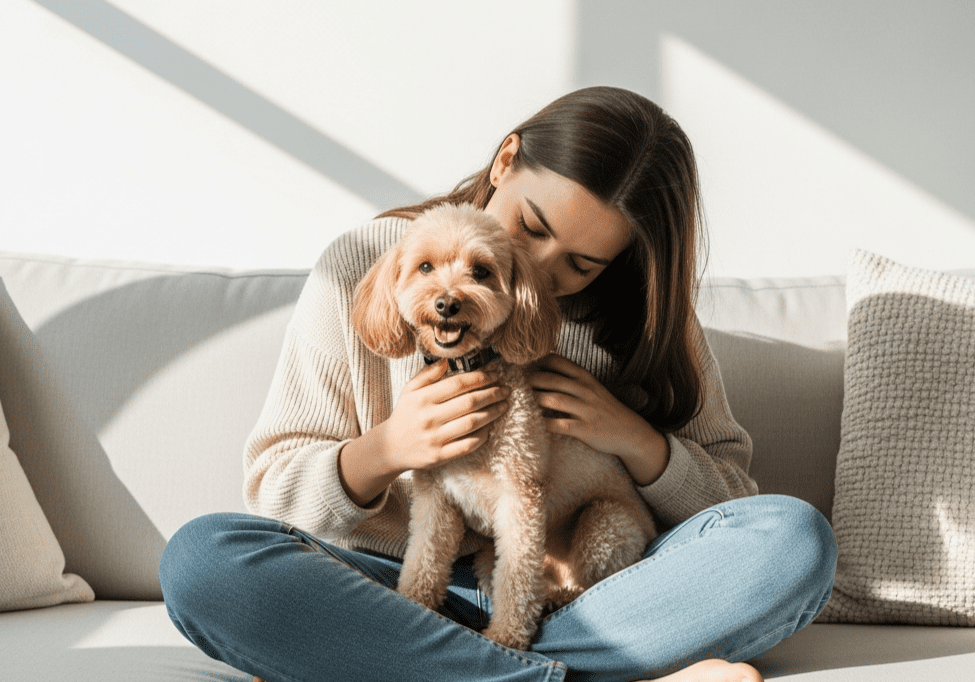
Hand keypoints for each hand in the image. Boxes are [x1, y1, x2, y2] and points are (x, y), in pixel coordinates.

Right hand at [378, 360, 509, 474]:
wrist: (390, 447)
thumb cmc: (405, 415)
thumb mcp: (409, 391)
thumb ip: (427, 374)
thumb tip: (447, 360)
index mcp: (422, 398)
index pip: (458, 384)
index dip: (480, 378)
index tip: (495, 374)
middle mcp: (429, 417)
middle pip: (469, 402)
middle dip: (492, 394)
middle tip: (506, 389)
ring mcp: (435, 438)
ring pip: (472, 423)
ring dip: (493, 413)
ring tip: (504, 405)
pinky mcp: (439, 456)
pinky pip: (467, 445)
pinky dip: (482, 437)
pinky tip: (490, 429)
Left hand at [528, 354, 668, 484]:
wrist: (629, 432)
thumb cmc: (605, 408)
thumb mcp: (592, 387)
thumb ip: (572, 379)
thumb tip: (543, 371)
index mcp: (586, 378)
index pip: (559, 361)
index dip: (540, 360)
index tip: (525, 363)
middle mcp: (585, 391)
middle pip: (553, 380)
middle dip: (532, 380)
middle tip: (519, 383)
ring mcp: (586, 410)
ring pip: (554, 400)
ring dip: (535, 399)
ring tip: (523, 400)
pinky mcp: (585, 429)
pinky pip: (559, 425)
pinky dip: (545, 423)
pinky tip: (535, 422)